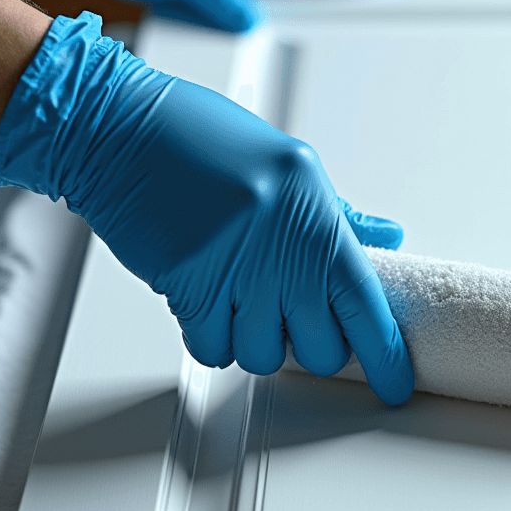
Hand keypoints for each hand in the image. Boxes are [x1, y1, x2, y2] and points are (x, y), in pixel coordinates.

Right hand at [0, 13, 414, 405]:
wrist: (116, 129)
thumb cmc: (196, 138)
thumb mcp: (286, 165)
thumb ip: (335, 214)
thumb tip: (383, 239)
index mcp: (315, 209)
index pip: (366, 300)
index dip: (385, 354)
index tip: (394, 381)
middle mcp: (282, 240)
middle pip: (320, 345)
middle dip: (311, 345)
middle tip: (292, 316)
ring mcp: (236, 266)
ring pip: (265, 356)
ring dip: (255, 342)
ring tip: (242, 299)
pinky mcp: (189, 286)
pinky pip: (214, 349)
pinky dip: (212, 338)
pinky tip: (207, 301)